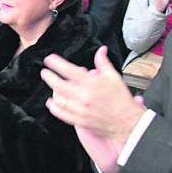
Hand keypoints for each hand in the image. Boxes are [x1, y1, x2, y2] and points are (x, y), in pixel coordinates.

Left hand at [41, 47, 144, 172]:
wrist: (127, 122)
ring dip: (52, 91)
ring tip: (50, 84)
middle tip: (45, 72)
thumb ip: (103, 62)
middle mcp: (84, 96)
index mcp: (91, 83)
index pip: (68, 70)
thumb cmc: (121, 100)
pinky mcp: (80, 121)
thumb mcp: (114, 77)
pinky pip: (62, 114)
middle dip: (49, 76)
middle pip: (59, 85)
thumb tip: (101, 50)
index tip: (50, 60)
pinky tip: (52, 103)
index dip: (56, 63)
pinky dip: (54, 108)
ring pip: (59, 99)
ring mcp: (81, 110)